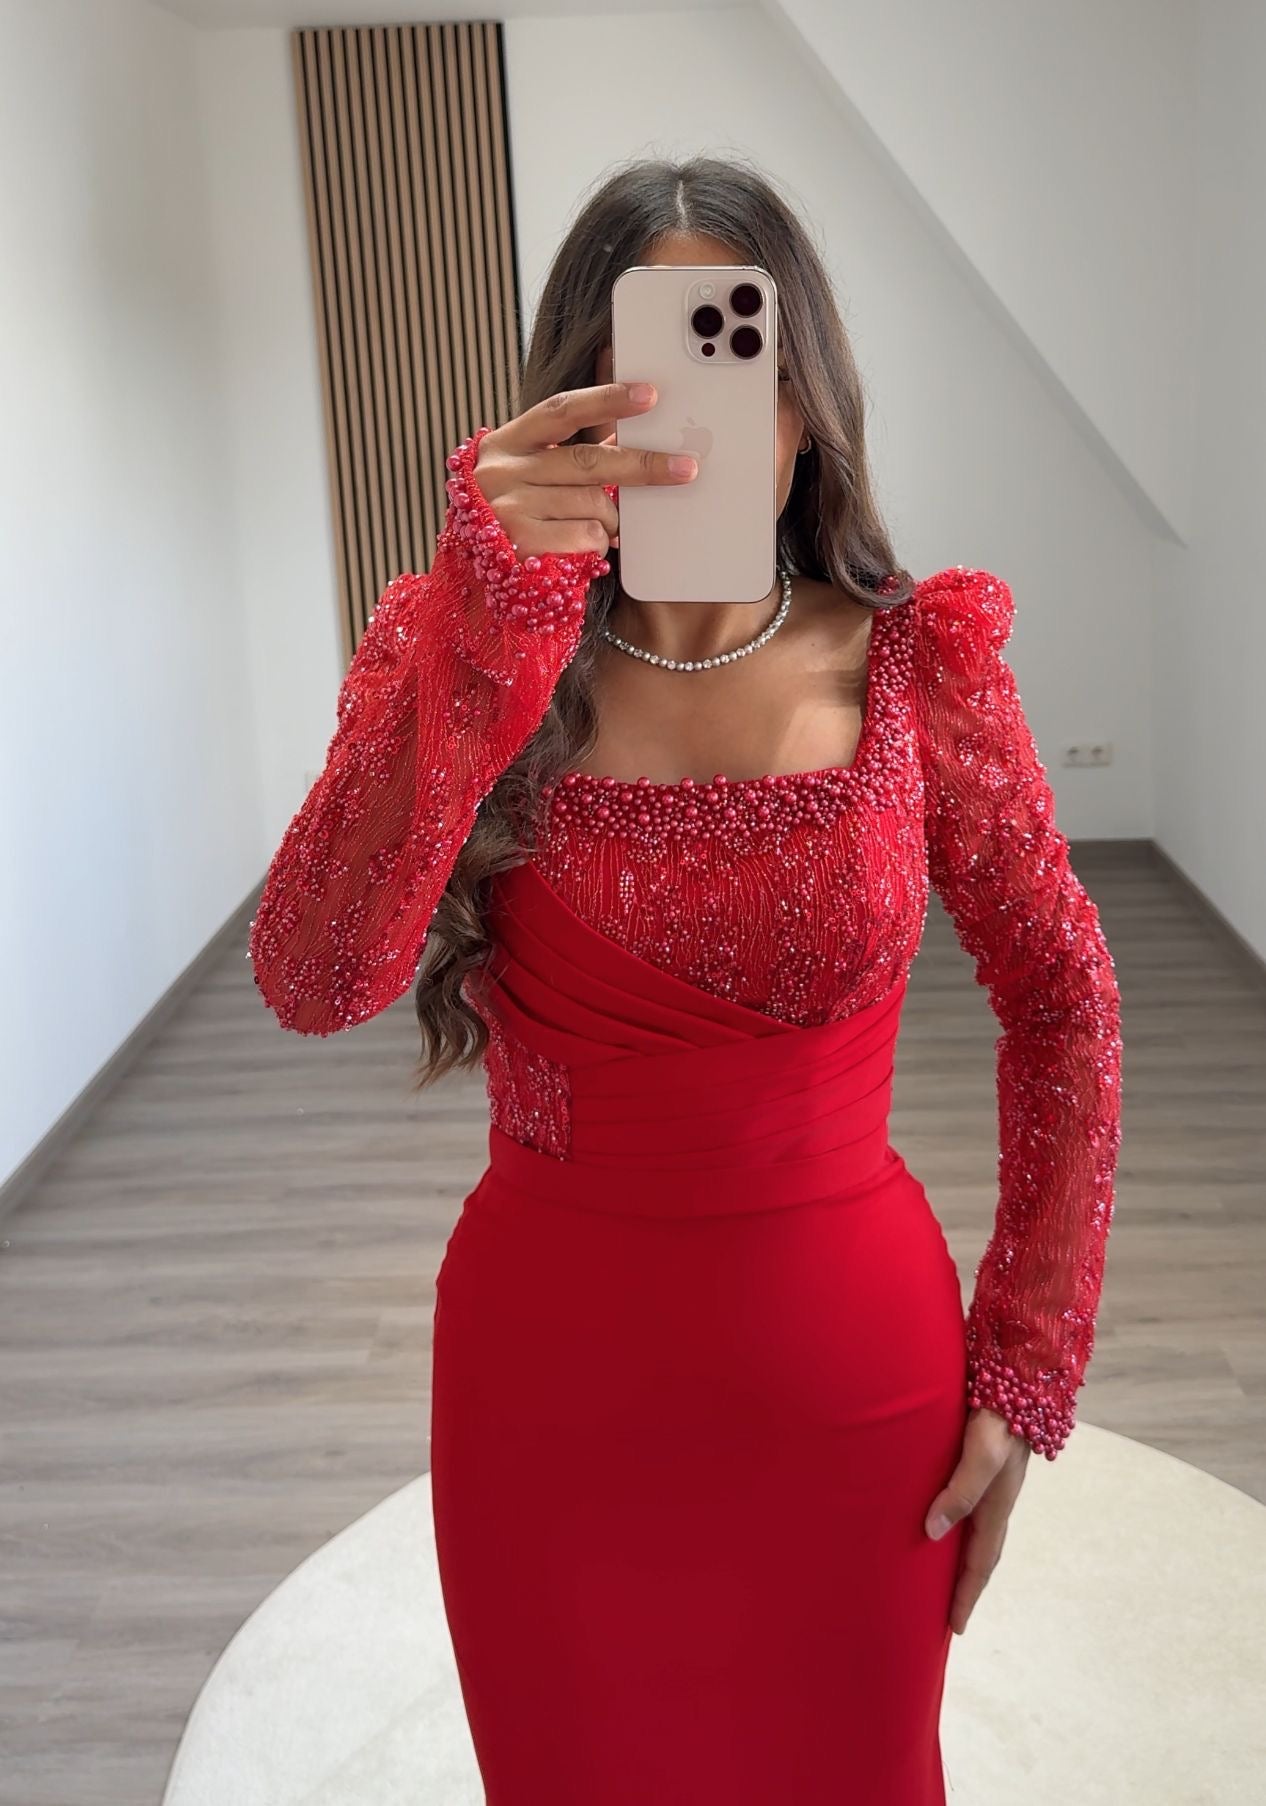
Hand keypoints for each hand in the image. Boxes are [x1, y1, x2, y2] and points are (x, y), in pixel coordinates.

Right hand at [471, 382, 697, 561]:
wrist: (468, 569)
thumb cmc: (511, 513)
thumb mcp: (530, 474)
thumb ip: (570, 454)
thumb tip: (626, 436)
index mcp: (508, 442)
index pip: (562, 410)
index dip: (607, 399)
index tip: (648, 395)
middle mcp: (503, 470)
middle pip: (588, 460)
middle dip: (642, 465)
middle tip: (684, 468)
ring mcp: (509, 507)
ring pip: (592, 503)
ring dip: (613, 518)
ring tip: (611, 527)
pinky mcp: (520, 543)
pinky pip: (585, 536)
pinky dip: (599, 542)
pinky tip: (593, 545)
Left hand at [925, 1406, 1030, 1635]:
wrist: (1018, 1369)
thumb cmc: (999, 1411)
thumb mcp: (983, 1452)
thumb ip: (961, 1489)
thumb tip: (933, 1531)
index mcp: (997, 1503)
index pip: (979, 1562)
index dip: (966, 1595)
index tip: (955, 1628)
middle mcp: (995, 1495)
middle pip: (980, 1551)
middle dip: (965, 1584)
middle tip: (944, 1612)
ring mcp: (990, 1477)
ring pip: (974, 1527)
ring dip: (960, 1553)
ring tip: (936, 1572)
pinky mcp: (980, 1456)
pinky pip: (968, 1502)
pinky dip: (956, 1520)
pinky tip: (939, 1515)